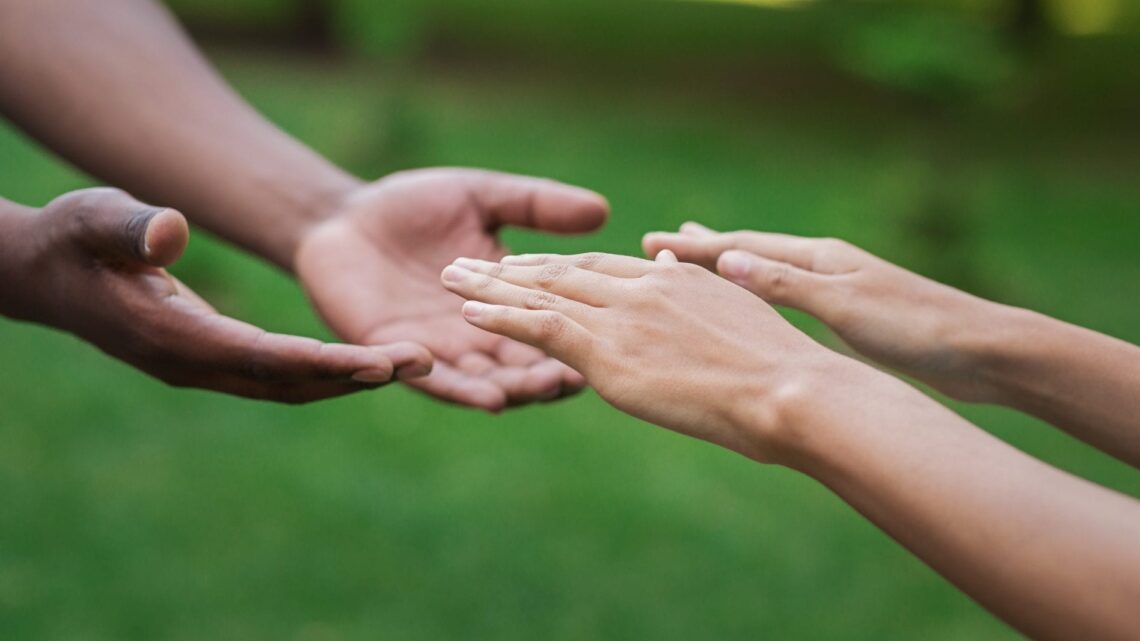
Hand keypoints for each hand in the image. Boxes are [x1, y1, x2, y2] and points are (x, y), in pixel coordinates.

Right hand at [0, 188, 431, 402]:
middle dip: (357, 376)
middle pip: (289, 381)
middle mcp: (194, 364)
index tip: (380, 365)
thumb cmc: (72, 241)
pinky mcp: (212, 361)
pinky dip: (327, 372)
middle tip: (427, 363)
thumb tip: (171, 233)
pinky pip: (280, 375)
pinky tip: (370, 361)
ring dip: (351, 378)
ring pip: (290, 385)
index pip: (261, 357)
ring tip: (418, 364)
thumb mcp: (93, 219)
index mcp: (171, 335)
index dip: (323, 362)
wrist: (48, 275)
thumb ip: (130, 227)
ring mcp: (203, 368)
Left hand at [294, 168, 609, 410]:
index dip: (582, 332)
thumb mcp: (483, 198)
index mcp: (510, 298)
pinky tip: (485, 394)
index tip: (616, 338)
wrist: (342, 218)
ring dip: (514, 389)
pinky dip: (460, 389)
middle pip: (527, 365)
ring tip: (537, 389)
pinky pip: (434, 380)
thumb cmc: (415, 206)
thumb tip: (602, 210)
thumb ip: (536, 206)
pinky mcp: (400, 356)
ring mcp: (442, 349)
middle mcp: (482, 334)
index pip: (554, 323)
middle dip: (552, 374)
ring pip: (487, 381)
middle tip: (580, 376)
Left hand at [437, 250, 842, 461]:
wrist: (791, 390)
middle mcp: (639, 289)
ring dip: (491, 287)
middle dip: (511, 268)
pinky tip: (471, 312)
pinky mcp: (610, 355)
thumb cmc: (780, 364)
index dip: (557, 265)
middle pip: (562, 272)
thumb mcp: (737, 310)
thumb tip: (675, 257)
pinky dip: (503, 319)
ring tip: (450, 277)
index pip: (600, 268)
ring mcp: (622, 319)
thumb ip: (696, 281)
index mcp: (671, 280)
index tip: (525, 263)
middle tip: (467, 260)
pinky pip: (543, 329)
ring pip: (543, 294)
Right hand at [643, 223, 1001, 401]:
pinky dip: (760, 294)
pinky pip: (789, 298)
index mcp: (820, 258)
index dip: (695, 249)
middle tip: (665, 241)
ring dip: (732, 268)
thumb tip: (726, 261)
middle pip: (753, 251)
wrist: (982, 351)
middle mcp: (826, 265)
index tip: (652, 243)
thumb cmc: (916, 329)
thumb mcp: (844, 307)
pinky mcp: (853, 314)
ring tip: (703, 261)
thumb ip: (787, 285)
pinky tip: (757, 302)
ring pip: (769, 274)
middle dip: (707, 248)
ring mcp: (840, 287)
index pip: (743, 248)